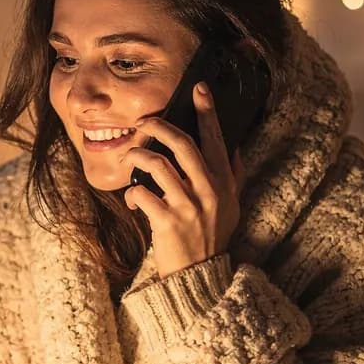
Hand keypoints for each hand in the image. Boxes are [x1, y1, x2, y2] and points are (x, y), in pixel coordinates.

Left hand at [123, 81, 242, 276]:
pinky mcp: (168, 223)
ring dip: (138, 155)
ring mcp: (188, 206)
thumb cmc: (212, 236)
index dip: (207, 112)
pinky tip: (132, 199)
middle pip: (182, 144)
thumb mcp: (231, 205)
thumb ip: (232, 176)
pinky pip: (142, 194)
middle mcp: (209, 190)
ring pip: (157, 164)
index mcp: (224, 182)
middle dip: (159, 126)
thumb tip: (233, 147)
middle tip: (144, 122)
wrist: (200, 275)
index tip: (199, 88)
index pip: (215, 139)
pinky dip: (132, 193)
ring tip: (131, 156)